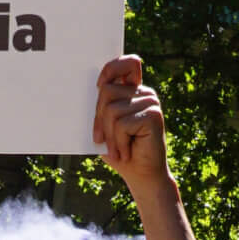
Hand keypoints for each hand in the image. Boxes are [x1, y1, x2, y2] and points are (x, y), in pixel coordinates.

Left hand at [92, 56, 169, 193]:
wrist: (142, 176)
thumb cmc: (121, 152)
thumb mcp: (106, 128)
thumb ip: (102, 109)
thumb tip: (85, 93)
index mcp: (133, 91)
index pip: (127, 63)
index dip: (111, 69)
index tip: (98, 85)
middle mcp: (144, 93)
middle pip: (106, 92)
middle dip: (98, 120)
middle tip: (101, 140)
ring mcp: (151, 102)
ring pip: (112, 110)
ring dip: (109, 136)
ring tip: (118, 150)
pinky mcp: (154, 115)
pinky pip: (122, 124)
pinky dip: (119, 143)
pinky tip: (127, 152)